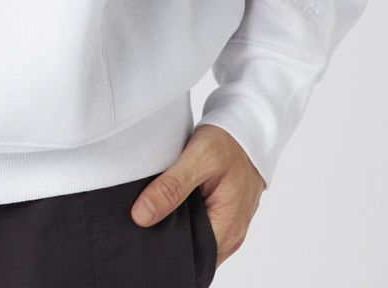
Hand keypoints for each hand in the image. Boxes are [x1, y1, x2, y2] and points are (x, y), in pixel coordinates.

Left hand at [130, 123, 265, 267]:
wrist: (247, 129)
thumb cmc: (229, 143)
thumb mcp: (198, 158)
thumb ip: (171, 188)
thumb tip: (142, 215)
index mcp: (227, 228)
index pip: (191, 258)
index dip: (165, 249)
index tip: (142, 235)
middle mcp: (231, 234)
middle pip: (192, 250)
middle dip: (166, 238)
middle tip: (140, 219)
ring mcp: (228, 225)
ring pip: (194, 237)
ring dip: (174, 225)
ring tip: (150, 208)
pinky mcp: (222, 214)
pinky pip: (199, 224)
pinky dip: (182, 215)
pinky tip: (167, 201)